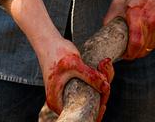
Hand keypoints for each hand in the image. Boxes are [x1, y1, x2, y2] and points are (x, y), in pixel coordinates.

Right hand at [1, 0, 111, 119]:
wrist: (47, 40)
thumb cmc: (56, 52)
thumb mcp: (74, 64)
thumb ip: (90, 77)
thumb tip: (107, 87)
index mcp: (57, 102)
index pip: (79, 118)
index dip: (95, 114)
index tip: (104, 102)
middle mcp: (61, 101)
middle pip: (87, 107)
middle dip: (101, 94)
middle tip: (106, 77)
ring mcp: (66, 94)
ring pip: (90, 96)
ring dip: (101, 84)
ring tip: (103, 65)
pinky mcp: (72, 86)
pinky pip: (88, 89)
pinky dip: (96, 80)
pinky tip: (101, 66)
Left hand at [103, 0, 154, 59]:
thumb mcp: (120, 0)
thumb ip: (112, 16)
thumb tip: (104, 31)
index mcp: (137, 14)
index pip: (135, 42)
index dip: (128, 53)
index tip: (121, 54)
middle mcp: (151, 23)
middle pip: (142, 49)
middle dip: (132, 54)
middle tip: (125, 53)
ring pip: (149, 48)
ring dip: (140, 51)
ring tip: (132, 47)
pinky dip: (147, 45)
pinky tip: (142, 40)